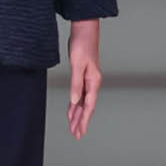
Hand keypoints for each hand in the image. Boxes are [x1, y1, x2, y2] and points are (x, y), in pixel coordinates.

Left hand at [66, 18, 101, 139]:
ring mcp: (88, 80)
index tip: (80, 131)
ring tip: (74, 127)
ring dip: (78, 115)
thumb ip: (76, 84)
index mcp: (93, 81)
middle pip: (86, 106)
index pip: (88, 105)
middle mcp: (92, 83)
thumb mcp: (77, 66)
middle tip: (77, 135)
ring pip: (82, 102)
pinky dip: (75, 104)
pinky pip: (79, 95)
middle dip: (81, 121)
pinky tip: (71, 111)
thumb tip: (75, 101)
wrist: (84, 31)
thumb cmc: (83, 45)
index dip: (84, 120)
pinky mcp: (82, 76)